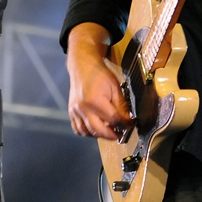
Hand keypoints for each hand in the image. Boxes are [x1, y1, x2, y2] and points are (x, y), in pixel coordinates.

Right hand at [66, 23, 132, 139]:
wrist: (83, 66)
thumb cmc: (100, 75)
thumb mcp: (115, 88)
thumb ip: (121, 106)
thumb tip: (128, 121)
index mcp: (95, 101)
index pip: (113, 119)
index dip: (124, 124)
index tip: (130, 125)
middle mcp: (83, 108)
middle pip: (99, 130)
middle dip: (113, 135)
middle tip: (121, 133)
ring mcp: (75, 111)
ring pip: (88, 133)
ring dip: (100, 135)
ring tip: (109, 131)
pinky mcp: (71, 112)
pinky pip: (78, 129)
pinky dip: (87, 133)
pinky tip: (95, 129)